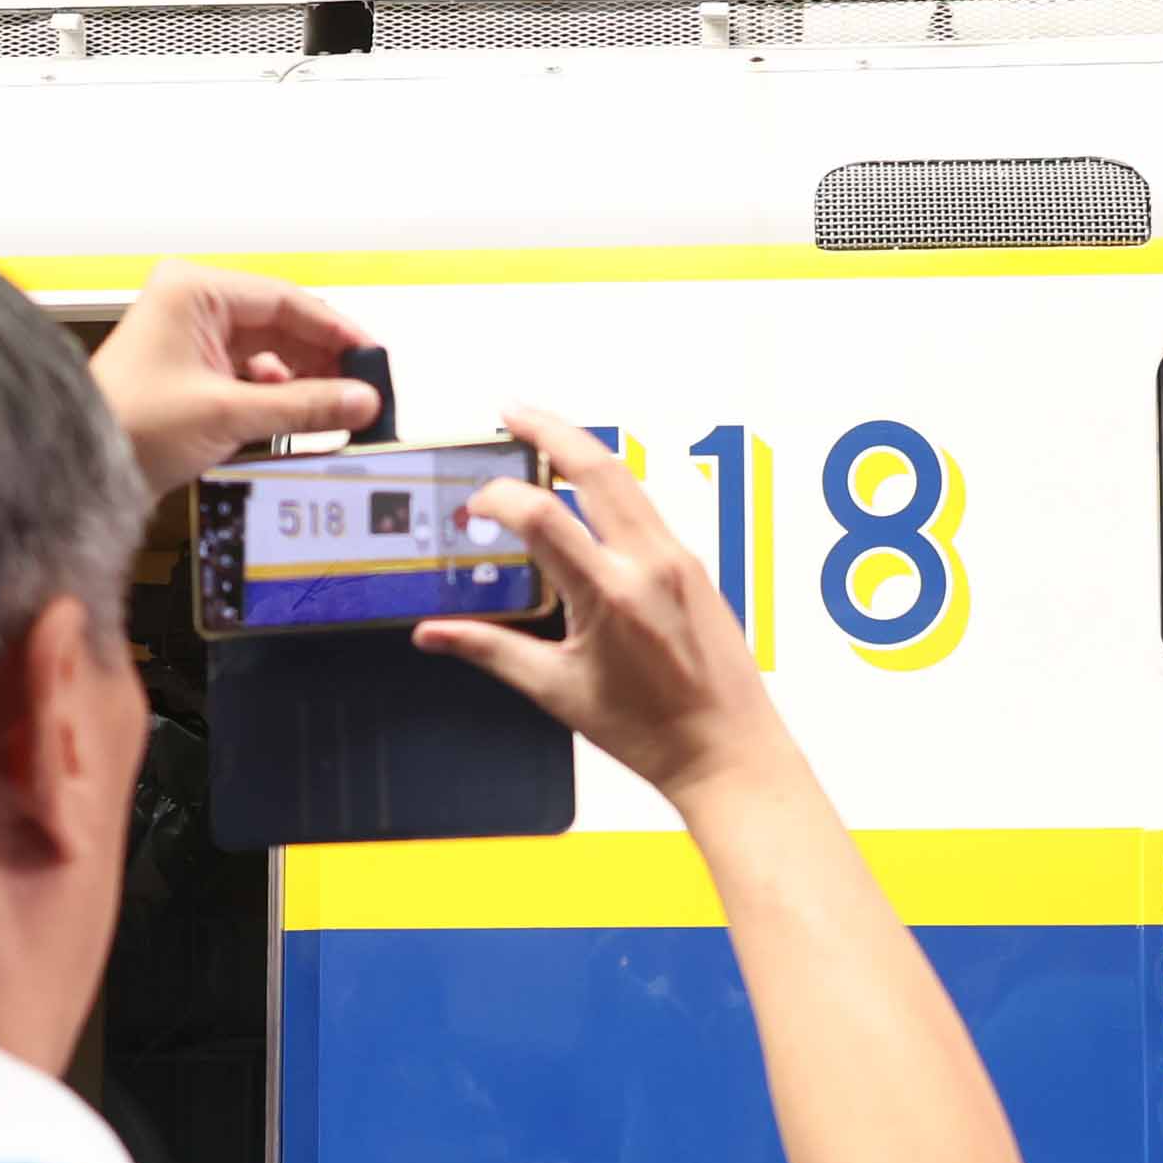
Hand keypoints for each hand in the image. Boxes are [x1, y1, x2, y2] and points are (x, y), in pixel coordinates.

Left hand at [86, 262, 383, 492]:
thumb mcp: (230, 413)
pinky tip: (304, 417)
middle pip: (281, 324)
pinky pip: (252, 376)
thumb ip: (305, 406)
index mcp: (193, 291)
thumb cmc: (128, 425)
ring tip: (339, 409)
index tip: (371, 358)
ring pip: (270, 351)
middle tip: (362, 390)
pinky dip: (280, 396)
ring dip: (304, 382)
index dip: (336, 331)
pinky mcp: (193, 372)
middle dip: (324, 360)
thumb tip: (360, 400)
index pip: (285, 299)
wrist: (80, 466)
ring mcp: (192, 338)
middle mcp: (193, 305)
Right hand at [418, 410, 791, 802]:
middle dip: (548, 430)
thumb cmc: (655, 731)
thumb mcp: (558, 691)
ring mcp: (678, 560)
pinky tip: (587, 493)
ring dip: (582, 451)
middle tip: (510, 412)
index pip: (541, 516)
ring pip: (626, 480)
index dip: (497, 499)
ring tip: (544, 438)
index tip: (473, 509)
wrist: (727, 750)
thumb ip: (491, 650)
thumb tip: (436, 635)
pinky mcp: (694, 567)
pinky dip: (610, 487)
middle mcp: (650, 565)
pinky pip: (646, 508)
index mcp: (611, 595)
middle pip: (595, 467)